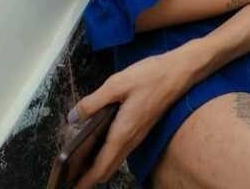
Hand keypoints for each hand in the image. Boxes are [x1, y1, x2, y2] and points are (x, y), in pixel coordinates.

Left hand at [69, 51, 185, 187]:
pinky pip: (122, 149)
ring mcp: (139, 135)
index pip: (101, 168)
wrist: (179, 72)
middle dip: (89, 177)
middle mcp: (131, 139)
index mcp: (122, 132)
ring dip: (99, 166)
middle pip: (108, 169)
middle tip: (71, 176)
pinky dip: (108, 153)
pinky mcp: (142, 127)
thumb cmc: (150, 76)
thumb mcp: (116, 84)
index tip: (70, 186)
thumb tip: (73, 117)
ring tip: (80, 162)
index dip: (84, 181)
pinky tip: (100, 141)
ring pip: (115, 159)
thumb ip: (93, 102)